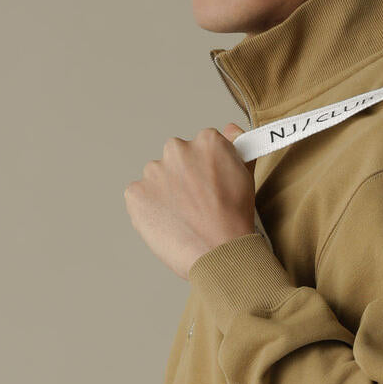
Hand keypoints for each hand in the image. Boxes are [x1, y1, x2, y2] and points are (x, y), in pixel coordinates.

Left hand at [122, 121, 254, 279]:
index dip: (205, 168)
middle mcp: (177, 149)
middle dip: (183, 178)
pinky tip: (168, 223)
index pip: (200, 146)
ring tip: (184, 219)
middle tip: (196, 204)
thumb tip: (230, 129)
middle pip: (176, 159)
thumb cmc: (235, 220)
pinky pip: (139, 197)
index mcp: (206, 141)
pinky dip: (150, 209)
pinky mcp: (135, 193)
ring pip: (157, 178)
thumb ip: (236, 146)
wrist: (219, 254)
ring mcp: (153, 171)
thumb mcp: (246, 175)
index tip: (209, 185)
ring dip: (166, 193)